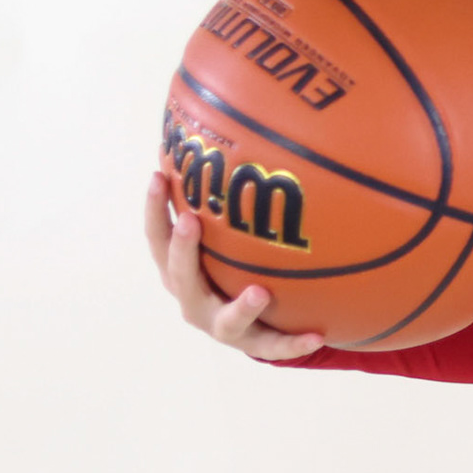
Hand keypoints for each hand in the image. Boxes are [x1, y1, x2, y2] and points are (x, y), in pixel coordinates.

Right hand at [143, 171, 324, 359]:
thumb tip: (244, 128)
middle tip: (191, 221)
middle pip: (179, 277)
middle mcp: (193, 298)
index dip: (154, 209)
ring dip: (240, 306)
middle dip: (183, 250)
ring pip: (223, 321)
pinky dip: (294, 341)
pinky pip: (274, 344)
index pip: (158, 238)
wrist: (254, 323)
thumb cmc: (235, 262)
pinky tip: (318, 334)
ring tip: (258, 292)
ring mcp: (220, 325)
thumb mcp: (227, 232)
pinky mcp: (253, 343)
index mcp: (180, 270)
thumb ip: (230, 196)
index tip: (158, 175)